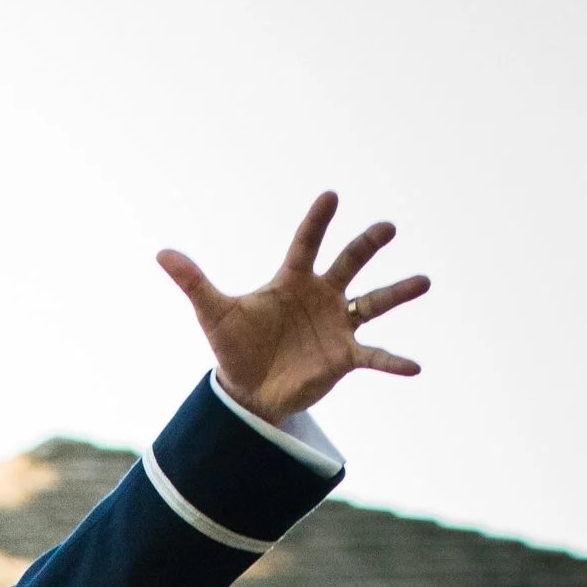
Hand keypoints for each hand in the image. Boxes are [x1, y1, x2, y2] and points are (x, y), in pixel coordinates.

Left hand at [157, 192, 428, 425]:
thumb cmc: (234, 346)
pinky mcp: (344, 357)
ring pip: (373, 302)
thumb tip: (161, 253)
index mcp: (292, 280)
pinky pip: (374, 357)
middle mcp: (322, 296)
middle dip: (368, 245)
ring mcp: (337, 325)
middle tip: (388, 227)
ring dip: (398, 292)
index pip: (306, 243)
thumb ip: (194, 282)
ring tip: (425, 280)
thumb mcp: (213, 313)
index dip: (317, 222)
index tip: (331, 196)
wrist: (248, 390)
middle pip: (350, 262)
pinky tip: (416, 367)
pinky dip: (393, 362)